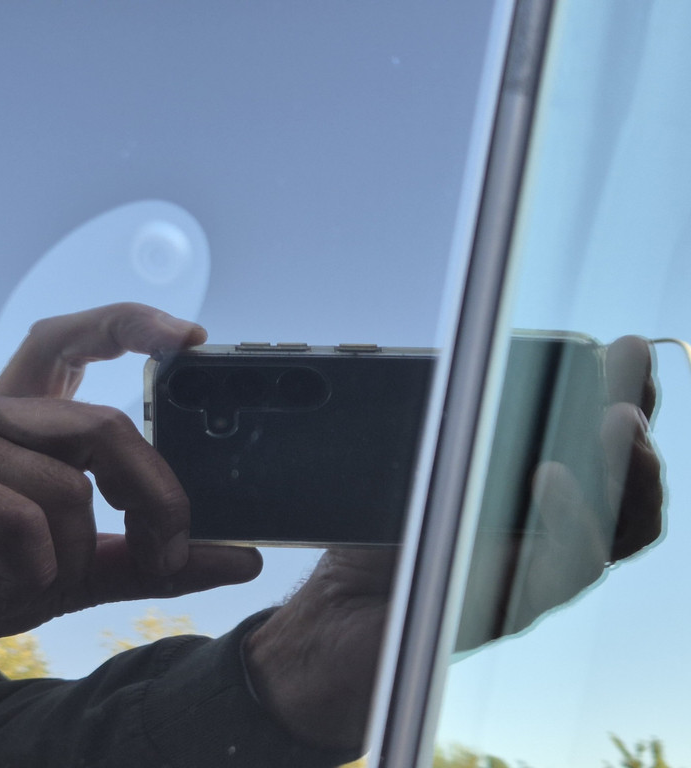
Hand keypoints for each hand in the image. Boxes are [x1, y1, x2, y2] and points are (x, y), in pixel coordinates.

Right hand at [0, 303, 261, 694]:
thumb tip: (241, 555)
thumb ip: (143, 558)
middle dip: (153, 496)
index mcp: (6, 421)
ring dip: (67, 558)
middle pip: (103, 423)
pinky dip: (28, 567)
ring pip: (66, 483)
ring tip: (27, 586)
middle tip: (168, 551)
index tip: (191, 339)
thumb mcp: (63, 571)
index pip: (69, 340)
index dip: (130, 325)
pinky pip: (17, 513)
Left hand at [245, 335, 663, 751]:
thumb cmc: (373, 538)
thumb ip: (449, 423)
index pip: (597, 447)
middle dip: (638, 429)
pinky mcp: (513, 607)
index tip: (627, 349)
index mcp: (531, 497)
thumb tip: (474, 359)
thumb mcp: (409, 465)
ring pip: (616, 530)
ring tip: (620, 420)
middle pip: (627, 489)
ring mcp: (537, 575)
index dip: (625, 400)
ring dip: (626, 471)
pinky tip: (552, 475)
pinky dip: (567, 519)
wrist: (333, 617)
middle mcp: (548, 537)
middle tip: (634, 381)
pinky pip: (560, 567)